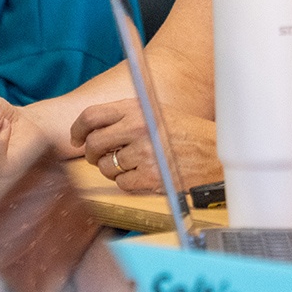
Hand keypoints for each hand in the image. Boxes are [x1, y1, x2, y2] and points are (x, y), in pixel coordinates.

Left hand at [72, 98, 220, 192]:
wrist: (215, 152)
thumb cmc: (186, 132)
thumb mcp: (156, 111)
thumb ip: (127, 115)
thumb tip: (93, 128)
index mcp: (137, 108)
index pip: (92, 116)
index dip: (77, 129)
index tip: (76, 139)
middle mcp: (138, 128)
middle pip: (93, 144)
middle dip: (90, 154)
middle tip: (96, 157)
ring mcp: (143, 153)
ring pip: (106, 167)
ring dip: (111, 170)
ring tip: (130, 164)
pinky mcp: (150, 176)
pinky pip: (122, 183)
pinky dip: (128, 181)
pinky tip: (143, 174)